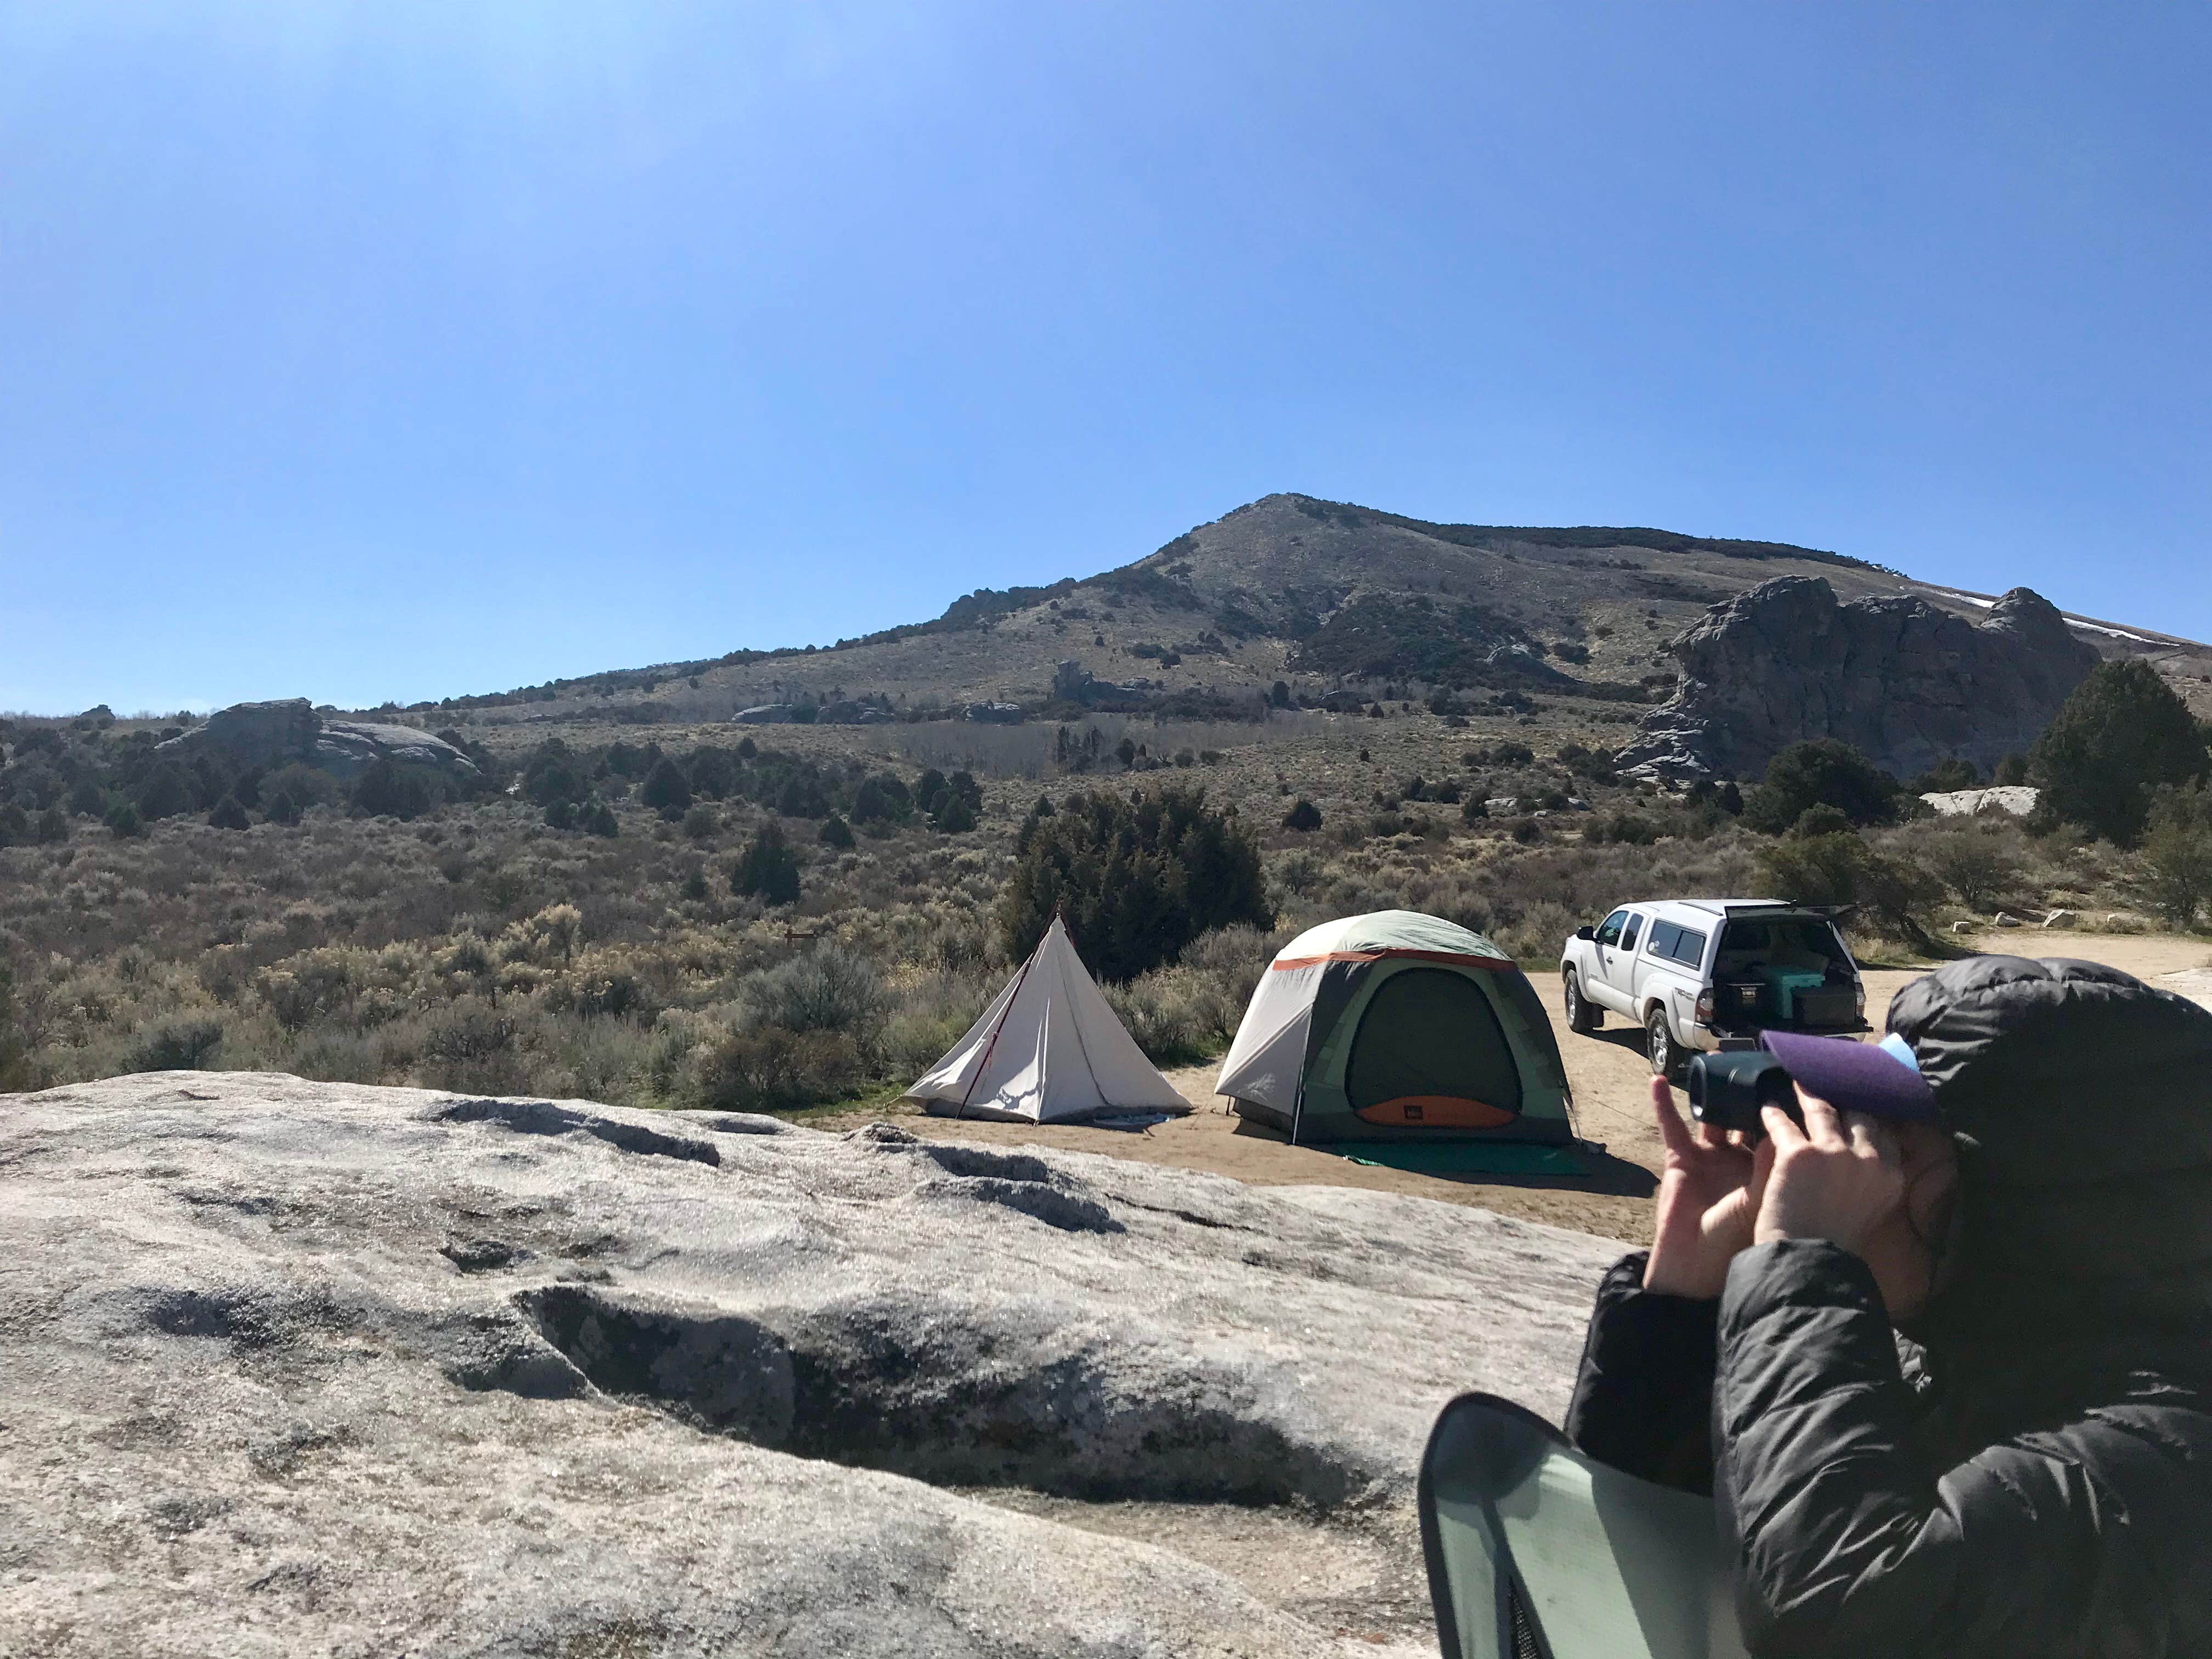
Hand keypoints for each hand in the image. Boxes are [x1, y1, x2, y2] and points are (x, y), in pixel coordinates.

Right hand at [1644, 1077, 1773, 1298]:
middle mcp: (1743, 1160)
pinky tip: (1657, 1080)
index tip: (1793, 1076)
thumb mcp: (1762, 1198)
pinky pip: (1671, 1126)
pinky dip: (1663, 1104)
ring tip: (1716, 1060)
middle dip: (1752, 1092)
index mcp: (1771, 1171)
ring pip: (1713, 1116)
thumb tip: (1784, 1126)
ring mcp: (1712, 1158)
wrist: (1696, 1268)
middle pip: (1748, 1117)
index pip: (1782, 1131)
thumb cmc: (1737, 1241)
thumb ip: (1772, 1163)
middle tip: (1758, 1061)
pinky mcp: (1681, 1159)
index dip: (1787, 1107)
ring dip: (1713, 1090)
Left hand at [1752, 1087, 1905, 1256]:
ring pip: (1821, 1109)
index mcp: (1889, 1175)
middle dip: (1844, 1096)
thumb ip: (1871, 1177)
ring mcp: (1833, 1153)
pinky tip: (1766, 1105)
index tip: (1857, 1099)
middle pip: (1857, 1113)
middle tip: (1828, 1079)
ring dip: (1806, 1093)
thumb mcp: (1871, 1208)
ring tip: (1794, 1080)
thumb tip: (1867, 1151)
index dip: (1869, 1112)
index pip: (1884, 1130)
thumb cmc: (1833, 1242)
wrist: (1807, 1263)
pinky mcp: (1797, 1153)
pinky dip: (1772, 1112)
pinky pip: (1782, 1122)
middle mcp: (1868, 1158)